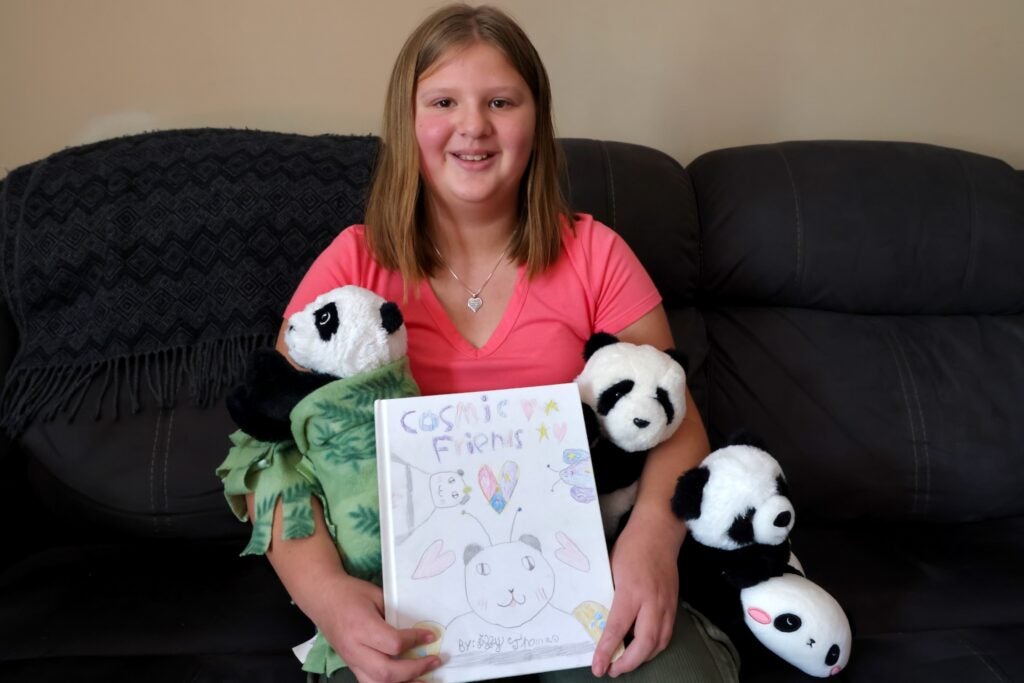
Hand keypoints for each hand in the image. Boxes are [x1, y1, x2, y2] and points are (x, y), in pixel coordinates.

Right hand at [317, 573, 440, 682]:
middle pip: (387, 673)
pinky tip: (406, 679)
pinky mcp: (351, 665)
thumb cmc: (349, 592)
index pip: (393, 643)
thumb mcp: (376, 595)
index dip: (416, 641)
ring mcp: (351, 661)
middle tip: (434, 660)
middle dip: (415, 670)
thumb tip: (416, 628)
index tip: (432, 635)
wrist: (321, 597)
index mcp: (361, 627)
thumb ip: (394, 614)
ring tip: (425, 679)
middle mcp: (354, 649)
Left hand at [591, 518, 679, 676]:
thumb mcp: (610, 568)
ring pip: (660, 641)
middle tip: (612, 670)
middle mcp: (652, 601)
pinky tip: (643, 649)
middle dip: (629, 662)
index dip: (607, 650)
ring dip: (643, 658)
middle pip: (646, 642)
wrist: (659, 530)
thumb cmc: (631, 546)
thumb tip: (597, 618)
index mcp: (632, 590)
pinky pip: (667, 633)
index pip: (618, 628)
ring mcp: (667, 603)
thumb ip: (607, 594)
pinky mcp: (674, 604)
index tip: (598, 667)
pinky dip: (655, 646)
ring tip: (626, 663)